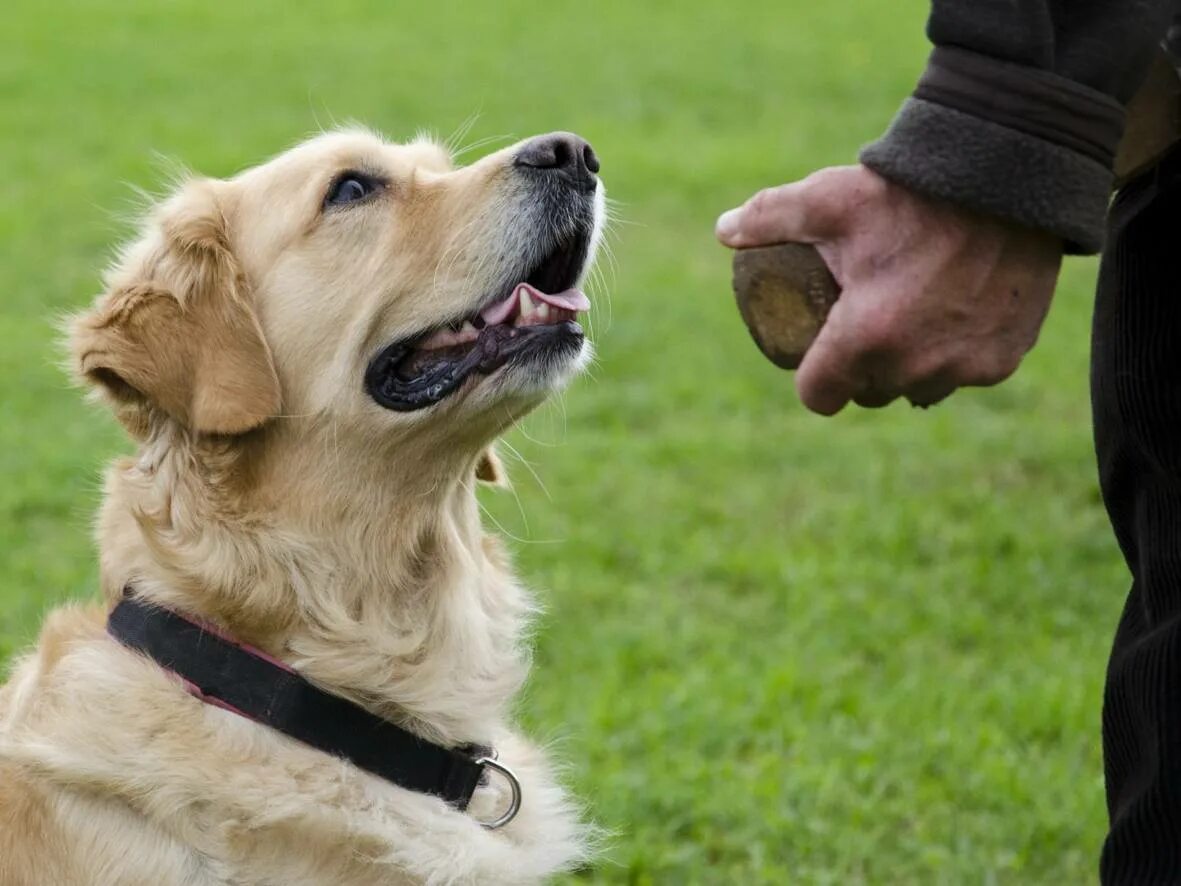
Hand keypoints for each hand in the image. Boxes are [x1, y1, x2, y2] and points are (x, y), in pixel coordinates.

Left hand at [716, 166, 1063, 413]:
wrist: (1006, 177)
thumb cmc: (908, 191)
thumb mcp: (829, 199)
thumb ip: (770, 216)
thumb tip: (724, 230)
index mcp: (864, 338)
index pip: (818, 395)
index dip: (811, 379)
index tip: (813, 358)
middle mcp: (914, 365)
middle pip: (869, 394)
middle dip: (859, 373)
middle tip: (859, 333)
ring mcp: (962, 367)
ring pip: (920, 389)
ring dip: (908, 370)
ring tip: (903, 331)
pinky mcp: (1003, 360)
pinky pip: (967, 374)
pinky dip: (957, 356)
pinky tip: (949, 328)